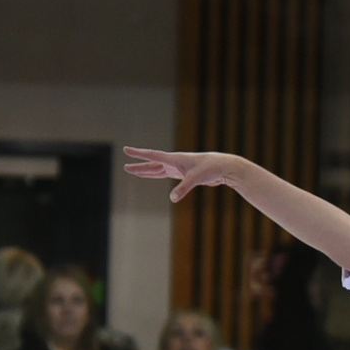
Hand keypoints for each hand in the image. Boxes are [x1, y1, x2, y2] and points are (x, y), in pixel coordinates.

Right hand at [123, 147, 248, 202]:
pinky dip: (156, 175)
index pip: (153, 156)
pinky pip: (165, 174)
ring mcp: (178, 168)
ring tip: (133, 171)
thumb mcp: (196, 178)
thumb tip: (172, 199)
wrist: (223, 167)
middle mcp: (174, 162)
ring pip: (157, 170)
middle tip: (125, 166)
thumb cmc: (211, 168)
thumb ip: (183, 188)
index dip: (139, 154)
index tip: (126, 150)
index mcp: (175, 159)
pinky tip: (151, 174)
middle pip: (152, 164)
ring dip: (145, 171)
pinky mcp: (183, 174)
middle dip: (139, 166)